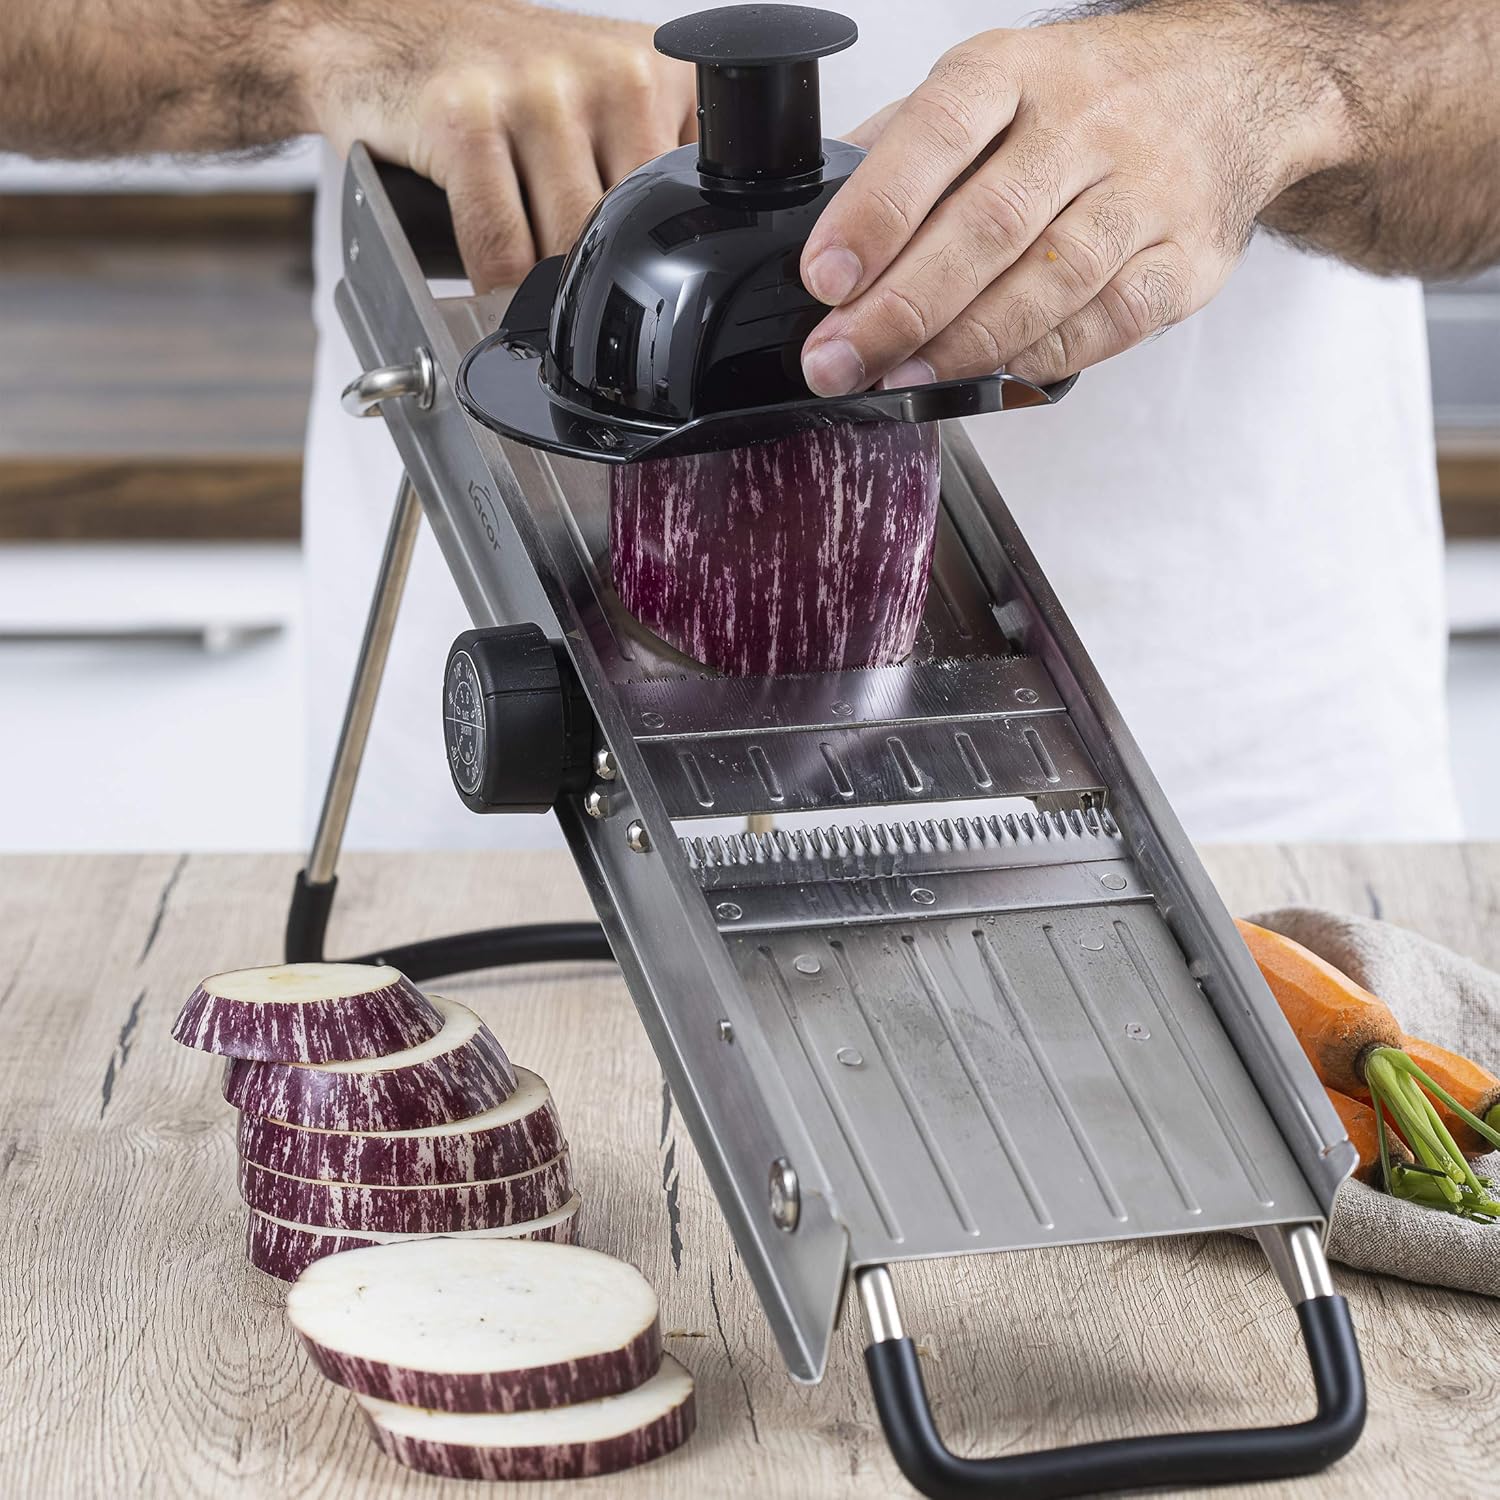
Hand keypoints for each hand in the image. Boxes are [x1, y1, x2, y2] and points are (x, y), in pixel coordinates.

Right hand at [296, 1, 695, 289]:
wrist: (375, 35)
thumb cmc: (495, 84)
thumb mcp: (601, 108)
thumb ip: (650, 170)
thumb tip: (689, 272)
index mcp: (659, 72)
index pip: (686, 207)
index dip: (654, 264)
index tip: (630, 291)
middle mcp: (611, 73)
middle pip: (629, 237)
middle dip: (592, 285)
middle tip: (568, 308)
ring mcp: (539, 91)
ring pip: (570, 251)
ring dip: (543, 294)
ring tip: (528, 300)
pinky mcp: (467, 118)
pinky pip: (502, 249)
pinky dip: (495, 288)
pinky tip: (490, 290)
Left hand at [798, 5, 1347, 391]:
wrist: (1231, 88)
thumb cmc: (1088, 98)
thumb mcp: (991, 85)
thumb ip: (905, 146)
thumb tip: (816, 218)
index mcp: (1016, 73)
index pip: (938, 132)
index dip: (875, 211)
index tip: (824, 278)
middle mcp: (1086, 123)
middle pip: (987, 225)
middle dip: (899, 307)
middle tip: (838, 361)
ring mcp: (1146, 191)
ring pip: (1048, 282)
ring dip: (962, 345)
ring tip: (899, 378)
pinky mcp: (1187, 257)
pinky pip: (1108, 321)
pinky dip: (1042, 355)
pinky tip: (992, 371)